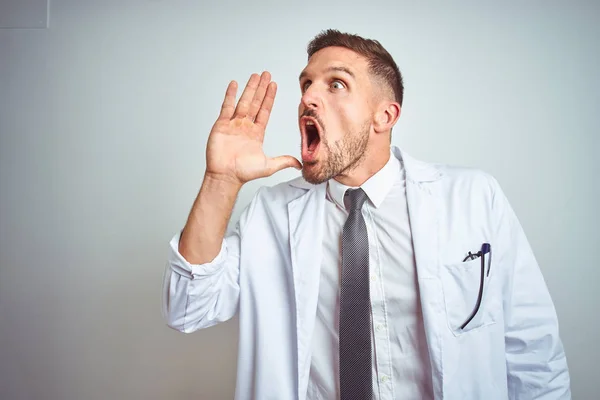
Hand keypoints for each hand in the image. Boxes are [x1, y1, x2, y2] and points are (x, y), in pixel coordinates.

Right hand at [205, 71, 301, 185]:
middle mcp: (245, 126)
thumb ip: (284, 161)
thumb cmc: (244, 172)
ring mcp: (233, 124)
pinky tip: (235, 84)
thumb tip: (300, 164)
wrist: (226, 176)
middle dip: (261, 88)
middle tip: (266, 74)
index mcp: (256, 133)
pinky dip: (230, 95)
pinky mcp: (221, 125)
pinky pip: (227, 107)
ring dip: (249, 88)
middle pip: (255, 103)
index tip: (273, 85)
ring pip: (243, 102)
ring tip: (255, 75)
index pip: (265, 111)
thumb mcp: (269, 165)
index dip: (269, 98)